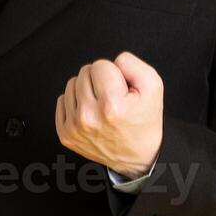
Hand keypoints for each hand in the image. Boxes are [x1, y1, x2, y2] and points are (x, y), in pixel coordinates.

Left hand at [54, 51, 163, 179]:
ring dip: (87, 90)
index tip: (121, 89)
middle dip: (99, 80)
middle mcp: (89, 117)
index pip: (100, 64)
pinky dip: (75, 103)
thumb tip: (113, 60)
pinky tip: (90, 112)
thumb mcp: (153, 87)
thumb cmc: (144, 121)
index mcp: (111, 106)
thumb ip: (133, 64)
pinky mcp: (65, 134)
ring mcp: (74, 127)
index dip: (114, 72)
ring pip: (72, 84)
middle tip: (112, 97)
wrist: (137, 155)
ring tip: (101, 105)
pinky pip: (62, 100)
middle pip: (84, 72)